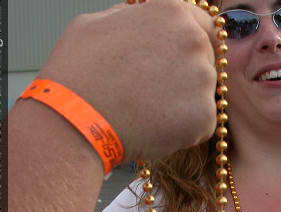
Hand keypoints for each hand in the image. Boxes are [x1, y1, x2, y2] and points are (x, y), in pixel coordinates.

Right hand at [37, 0, 218, 163]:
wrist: (74, 121)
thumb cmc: (78, 73)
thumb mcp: (98, 23)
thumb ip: (136, 19)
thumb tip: (146, 20)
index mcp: (171, 13)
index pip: (204, 25)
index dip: (190, 43)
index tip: (179, 58)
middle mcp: (193, 41)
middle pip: (206, 59)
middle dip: (187, 74)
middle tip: (155, 91)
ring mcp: (202, 80)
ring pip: (204, 93)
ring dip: (185, 102)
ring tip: (148, 110)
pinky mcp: (204, 117)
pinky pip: (201, 123)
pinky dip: (184, 129)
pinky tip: (154, 128)